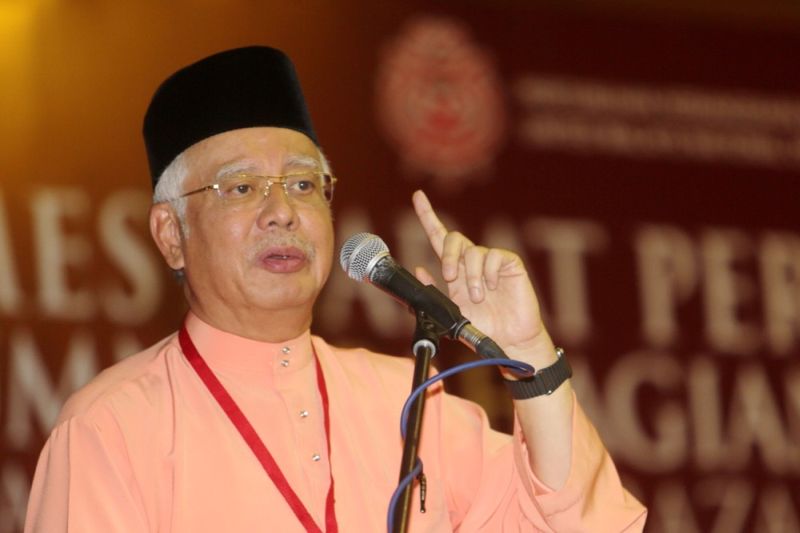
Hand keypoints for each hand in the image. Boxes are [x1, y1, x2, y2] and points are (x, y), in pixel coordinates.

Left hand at [411, 190, 552, 359]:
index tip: (417, 196)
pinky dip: (488, 273)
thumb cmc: (480, 327)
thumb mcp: (450, 311)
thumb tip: (419, 270)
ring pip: (473, 251)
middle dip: (448, 255)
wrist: (506, 341)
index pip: (439, 237)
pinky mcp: (510, 264)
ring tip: (478, 297)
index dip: (428, 216)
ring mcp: (491, 262)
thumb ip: (434, 291)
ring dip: (471, 276)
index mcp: (455, 271)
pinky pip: (494, 256)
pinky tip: (493, 288)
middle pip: (454, 238)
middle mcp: (471, 262)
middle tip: (450, 277)